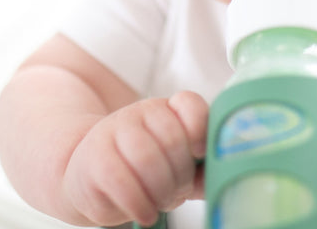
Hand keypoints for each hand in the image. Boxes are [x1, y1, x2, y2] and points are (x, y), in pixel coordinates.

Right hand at [62, 91, 208, 226]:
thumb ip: (202, 167)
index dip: (200, 129)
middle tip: (177, 193)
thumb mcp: (174, 161)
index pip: (189, 104)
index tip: (200, 153)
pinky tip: (144, 212)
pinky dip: (139, 204)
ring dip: (160, 192)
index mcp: (166, 109)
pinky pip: (121, 183)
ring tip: (159, 203)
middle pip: (172, 140)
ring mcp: (113, 133)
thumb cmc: (143, 168)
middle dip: (180, 177)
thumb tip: (228, 177)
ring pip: (147, 160)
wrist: (88, 171)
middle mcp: (139, 113)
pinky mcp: (92, 161)